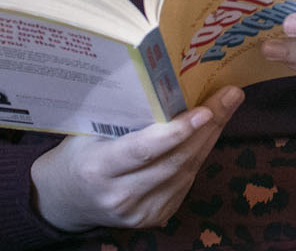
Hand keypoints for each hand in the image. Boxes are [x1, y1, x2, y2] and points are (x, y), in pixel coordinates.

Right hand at [29, 86, 242, 231]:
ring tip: (226, 105)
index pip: (143, 150)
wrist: (65, 200)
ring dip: (209, 137)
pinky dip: (198, 155)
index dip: (176, 132)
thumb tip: (165, 76)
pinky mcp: (154, 218)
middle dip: (207, 126)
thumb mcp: (89, 130)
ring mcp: (139, 212)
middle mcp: (120, 196)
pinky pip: (185, 182)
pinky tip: (209, 132)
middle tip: (230, 95)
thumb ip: (123, 114)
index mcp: (98, 169)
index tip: (205, 110)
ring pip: (185, 171)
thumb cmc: (79, 152)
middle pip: (173, 160)